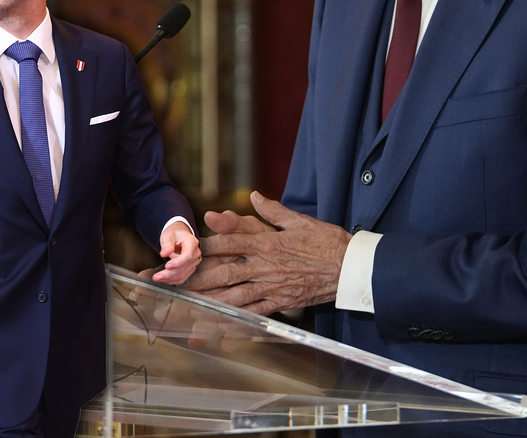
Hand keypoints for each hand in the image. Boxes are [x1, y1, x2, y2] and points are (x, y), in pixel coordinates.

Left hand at [152, 221, 201, 284]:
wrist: (179, 236)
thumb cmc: (175, 235)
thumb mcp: (169, 235)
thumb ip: (167, 244)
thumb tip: (164, 254)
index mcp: (192, 243)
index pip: (187, 256)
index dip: (178, 262)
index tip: (167, 266)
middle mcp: (195, 254)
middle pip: (184, 267)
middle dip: (170, 273)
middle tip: (157, 276)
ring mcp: (193, 262)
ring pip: (183, 275)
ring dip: (169, 278)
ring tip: (157, 278)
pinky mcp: (189, 269)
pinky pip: (182, 277)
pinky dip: (172, 280)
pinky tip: (163, 279)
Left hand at [181, 191, 351, 315]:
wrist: (350, 267)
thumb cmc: (326, 241)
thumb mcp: (299, 220)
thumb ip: (273, 211)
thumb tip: (254, 196)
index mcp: (267, 243)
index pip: (229, 243)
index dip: (205, 246)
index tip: (186, 249)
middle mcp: (266, 266)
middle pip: (225, 272)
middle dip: (197, 278)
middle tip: (176, 284)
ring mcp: (272, 287)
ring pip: (235, 296)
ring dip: (209, 303)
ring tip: (187, 308)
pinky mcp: (281, 303)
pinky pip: (254, 314)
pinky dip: (235, 322)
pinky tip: (218, 329)